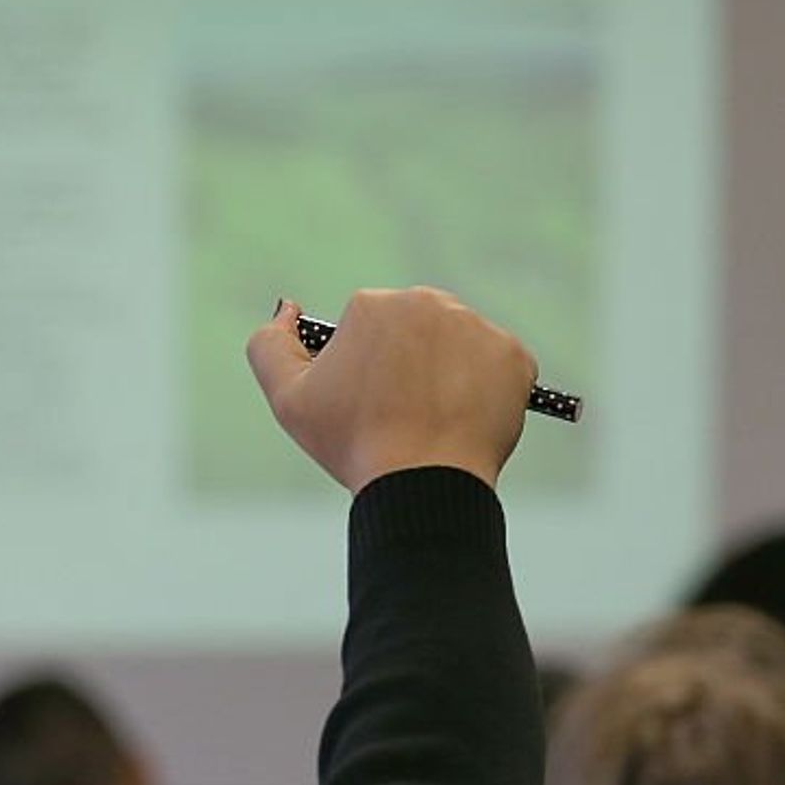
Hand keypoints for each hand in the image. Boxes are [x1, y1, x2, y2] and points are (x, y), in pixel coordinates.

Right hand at [246, 288, 536, 492]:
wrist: (422, 481)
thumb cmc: (353, 443)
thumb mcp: (288, 399)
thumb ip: (269, 345)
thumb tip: (287, 308)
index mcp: (375, 304)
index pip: (369, 328)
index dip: (366, 369)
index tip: (369, 404)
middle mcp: (430, 303)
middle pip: (417, 331)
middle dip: (410, 363)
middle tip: (402, 414)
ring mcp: (478, 328)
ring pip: (458, 347)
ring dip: (447, 374)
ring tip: (433, 420)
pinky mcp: (515, 358)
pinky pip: (497, 368)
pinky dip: (485, 392)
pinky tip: (464, 420)